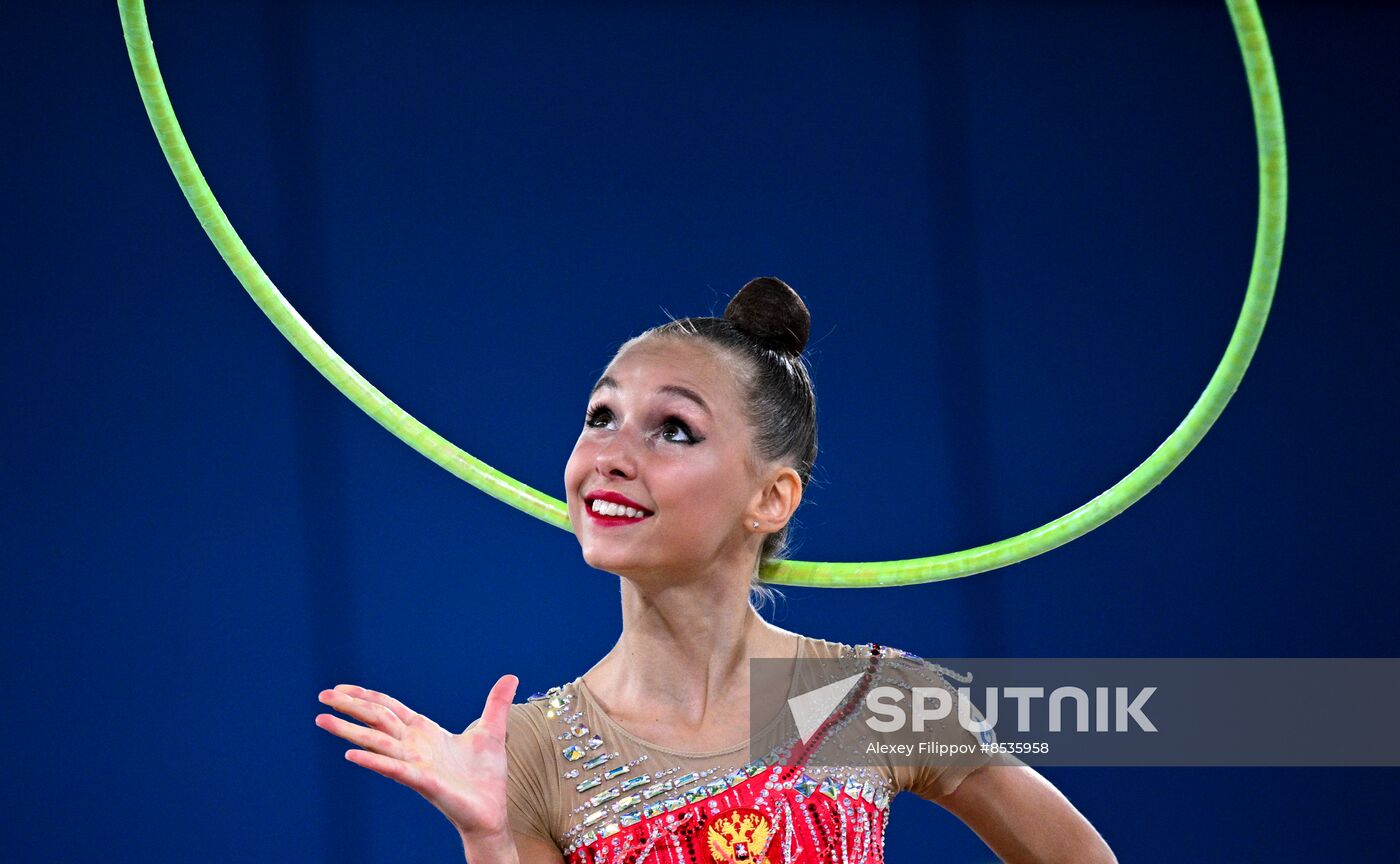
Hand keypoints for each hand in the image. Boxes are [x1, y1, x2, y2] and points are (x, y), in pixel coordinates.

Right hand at [315, 674, 519, 841]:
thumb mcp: (493, 730)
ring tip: (322, 720)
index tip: (341, 687)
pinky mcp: (422, 781)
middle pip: (376, 720)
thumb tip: (510, 677)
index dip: (366, 696)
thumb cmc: (486, 775)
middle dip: (350, 707)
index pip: (389, 709)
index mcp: (425, 732)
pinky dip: (373, 761)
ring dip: (349, 731)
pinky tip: (351, 755)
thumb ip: (496, 703)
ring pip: (376, 742)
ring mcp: (414, 764)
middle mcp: (413, 746)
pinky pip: (394, 769)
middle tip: (322, 696)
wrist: (491, 810)